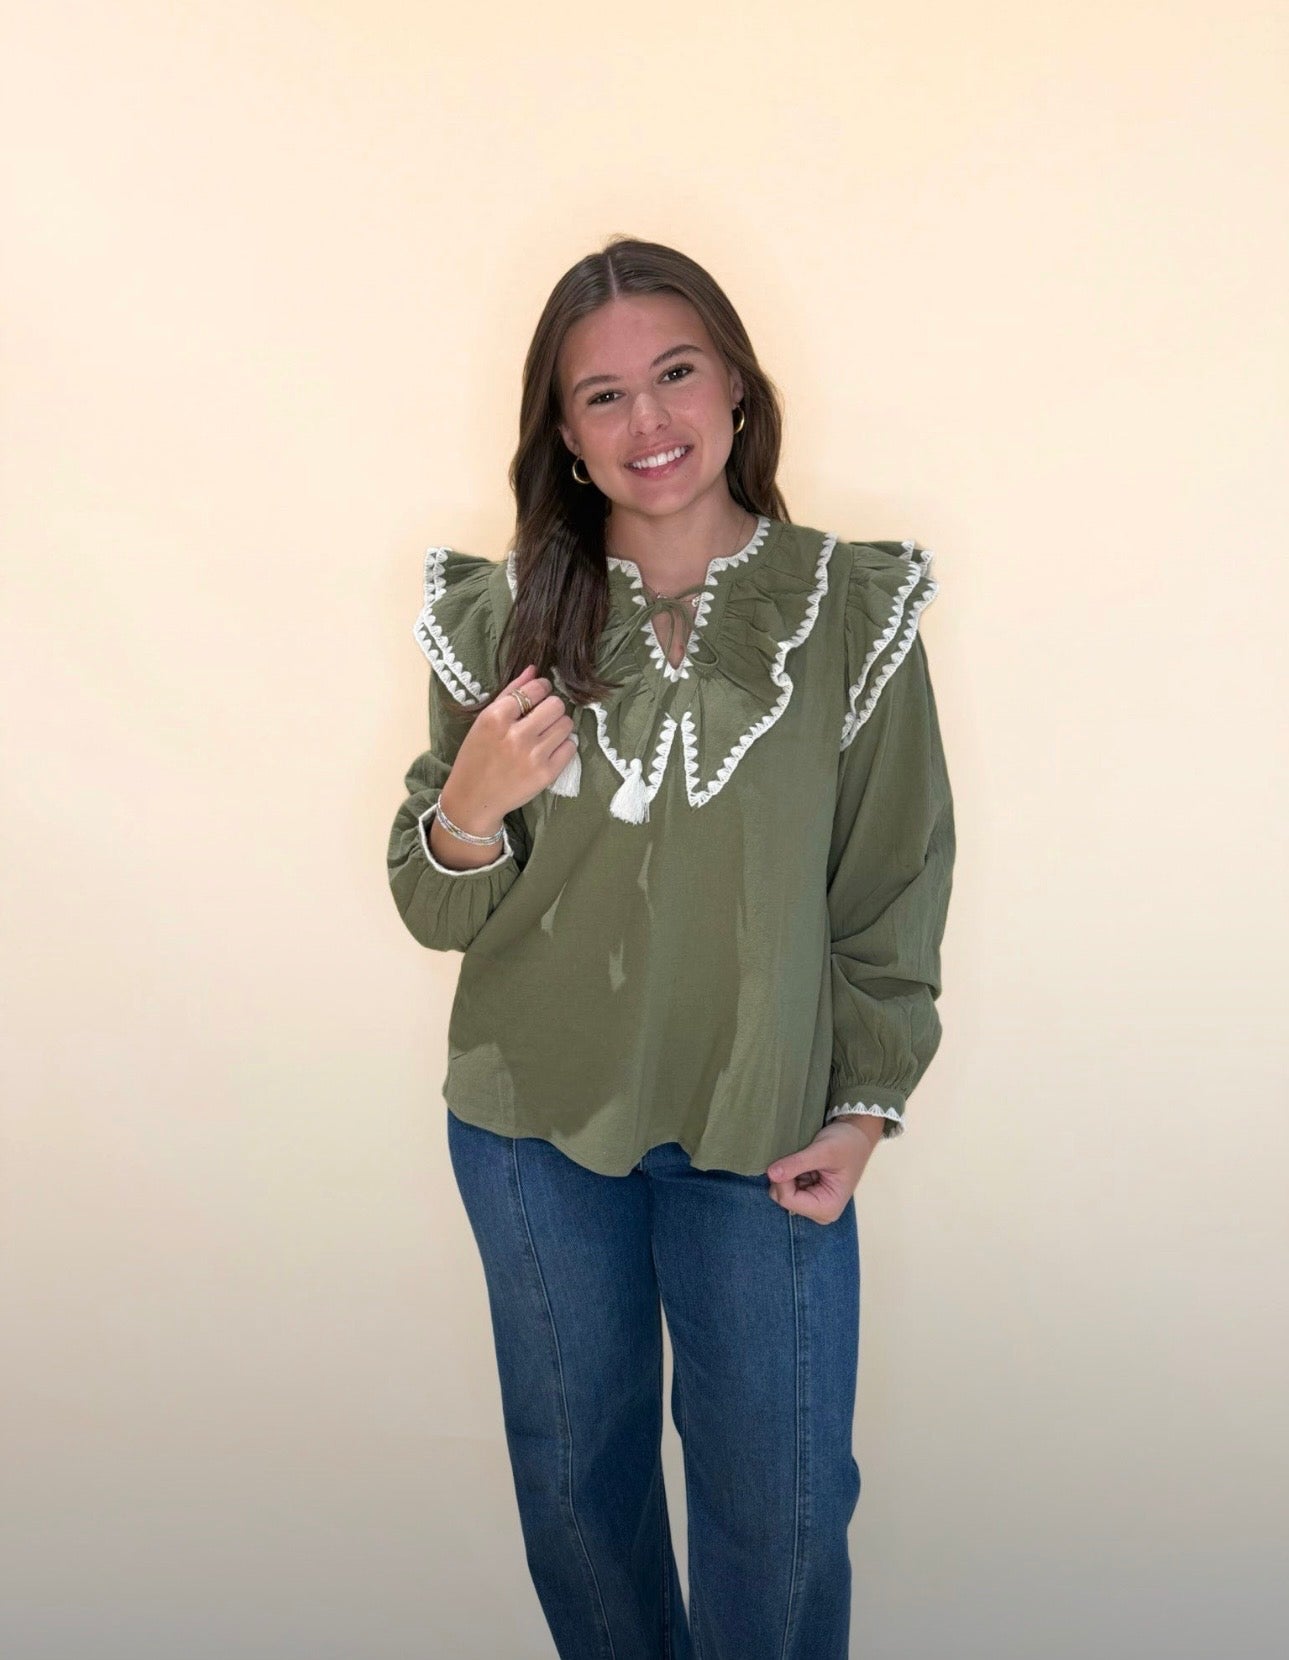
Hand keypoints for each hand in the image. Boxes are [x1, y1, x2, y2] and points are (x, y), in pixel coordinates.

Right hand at [442, 664, 576, 829]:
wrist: (473, 799)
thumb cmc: (476, 756)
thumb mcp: (484, 721)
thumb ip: (509, 693)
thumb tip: (534, 670)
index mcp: (496, 717)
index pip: (535, 688)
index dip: (542, 688)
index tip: (540, 694)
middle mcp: (516, 735)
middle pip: (556, 705)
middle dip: (552, 707)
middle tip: (543, 717)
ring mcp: (533, 756)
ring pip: (566, 724)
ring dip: (559, 726)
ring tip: (546, 734)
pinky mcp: (546, 774)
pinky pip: (570, 747)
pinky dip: (563, 746)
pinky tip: (549, 750)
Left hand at [765, 1118, 882, 1222]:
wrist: (857, 1135)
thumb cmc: (846, 1143)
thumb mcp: (823, 1151)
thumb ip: (797, 1163)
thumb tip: (771, 1173)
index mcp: (827, 1208)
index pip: (788, 1199)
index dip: (783, 1178)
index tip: (794, 1159)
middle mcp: (818, 1212)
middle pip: (782, 1198)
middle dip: (785, 1177)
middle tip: (801, 1158)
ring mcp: (812, 1205)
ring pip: (780, 1192)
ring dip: (787, 1173)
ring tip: (806, 1161)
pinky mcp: (807, 1195)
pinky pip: (784, 1186)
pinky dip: (789, 1172)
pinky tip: (804, 1164)